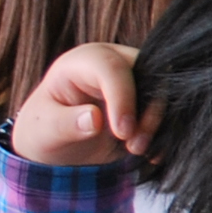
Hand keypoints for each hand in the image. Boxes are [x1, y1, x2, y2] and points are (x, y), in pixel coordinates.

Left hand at [9, 43, 156, 166]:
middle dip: (147, 111)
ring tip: (137, 150)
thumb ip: (66, 124)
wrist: (58, 141)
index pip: (111, 68)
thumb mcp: (44, 130)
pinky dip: (163, 129)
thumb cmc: (44, 129)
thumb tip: (94, 119)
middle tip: (134, 146)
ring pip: (163, 91)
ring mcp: (135, 77)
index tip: (122, 133)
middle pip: (147, 73)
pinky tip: (151, 152)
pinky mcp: (148, 96)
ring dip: (156, 123)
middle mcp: (115, 61)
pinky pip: (168, 107)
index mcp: (84, 60)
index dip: (122, 97)